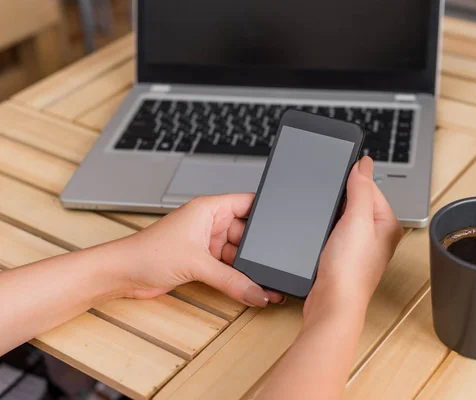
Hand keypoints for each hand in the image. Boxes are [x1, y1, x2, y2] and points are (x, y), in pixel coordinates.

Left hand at [115, 194, 283, 306]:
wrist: (123, 274)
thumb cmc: (148, 252)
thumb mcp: (197, 264)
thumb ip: (232, 280)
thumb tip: (258, 292)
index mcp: (209, 208)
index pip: (248, 203)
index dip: (267, 211)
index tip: (286, 224)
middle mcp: (210, 223)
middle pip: (247, 233)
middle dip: (260, 249)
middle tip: (276, 263)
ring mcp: (207, 243)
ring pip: (239, 254)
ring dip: (249, 268)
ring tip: (266, 280)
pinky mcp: (202, 261)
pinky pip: (228, 269)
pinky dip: (238, 278)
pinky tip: (250, 287)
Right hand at [304, 157, 403, 320]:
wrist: (332, 303)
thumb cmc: (349, 270)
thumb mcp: (357, 220)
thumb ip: (361, 189)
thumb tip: (364, 163)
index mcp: (388, 223)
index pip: (370, 187)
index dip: (352, 181)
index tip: (337, 180)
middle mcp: (378, 234)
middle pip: (357, 200)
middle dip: (341, 199)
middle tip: (331, 210)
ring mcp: (361, 246)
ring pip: (344, 216)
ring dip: (333, 214)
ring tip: (328, 227)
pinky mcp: (345, 255)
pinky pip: (336, 230)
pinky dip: (327, 228)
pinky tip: (323, 236)